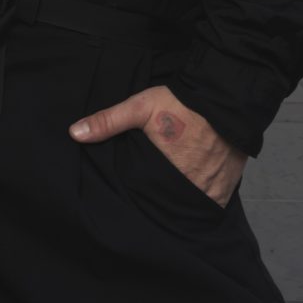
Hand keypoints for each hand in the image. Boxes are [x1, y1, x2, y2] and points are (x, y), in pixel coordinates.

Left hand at [69, 85, 245, 206]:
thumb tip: (74, 133)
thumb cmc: (181, 104)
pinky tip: (196, 189)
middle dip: (162, 200)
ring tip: (175, 193)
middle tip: (156, 192)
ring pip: (191, 204)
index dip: (142, 197)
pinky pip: (214, 201)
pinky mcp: (228, 186)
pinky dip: (204, 198)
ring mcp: (212, 189)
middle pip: (170, 203)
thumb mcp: (139, 107)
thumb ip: (108, 122)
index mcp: (164, 174)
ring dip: (184, 200)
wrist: (225, 98)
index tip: (138, 192)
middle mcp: (190, 188)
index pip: (147, 198)